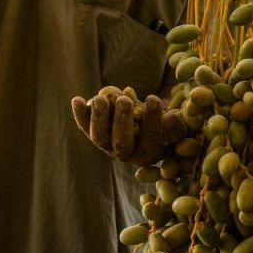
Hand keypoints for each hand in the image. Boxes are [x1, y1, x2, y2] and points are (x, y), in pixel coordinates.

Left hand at [71, 92, 185, 166]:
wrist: (143, 122)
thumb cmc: (163, 124)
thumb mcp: (174, 125)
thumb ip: (174, 125)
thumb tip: (171, 119)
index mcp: (148, 154)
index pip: (150, 139)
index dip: (152, 119)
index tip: (154, 98)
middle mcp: (125, 154)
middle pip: (121, 142)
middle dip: (122, 120)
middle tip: (124, 100)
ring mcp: (106, 145)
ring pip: (99, 136)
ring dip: (99, 117)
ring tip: (101, 98)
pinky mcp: (92, 132)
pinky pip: (84, 125)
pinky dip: (80, 114)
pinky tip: (77, 100)